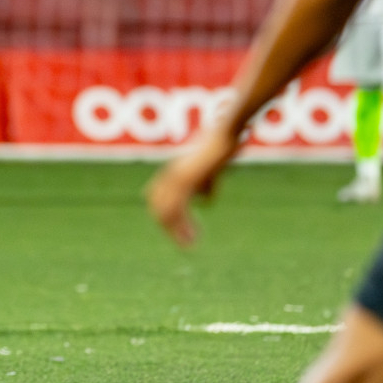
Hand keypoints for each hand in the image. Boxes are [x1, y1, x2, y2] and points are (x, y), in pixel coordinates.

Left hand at [145, 127, 239, 247]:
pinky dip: (185, 227)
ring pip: (169, 212)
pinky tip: (194, 239)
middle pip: (160, 208)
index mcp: (172, 173)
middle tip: (185, 245)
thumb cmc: (220, 150)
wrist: (225, 135)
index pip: (158, 200)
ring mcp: (176, 178)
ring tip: (189, 247)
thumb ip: (205, 186)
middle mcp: (169, 176)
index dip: (164, 217)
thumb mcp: (210, 172)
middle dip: (170, 229)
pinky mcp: (186, 180)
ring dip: (178, 232)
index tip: (177, 234)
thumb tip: (204, 202)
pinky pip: (180, 208)